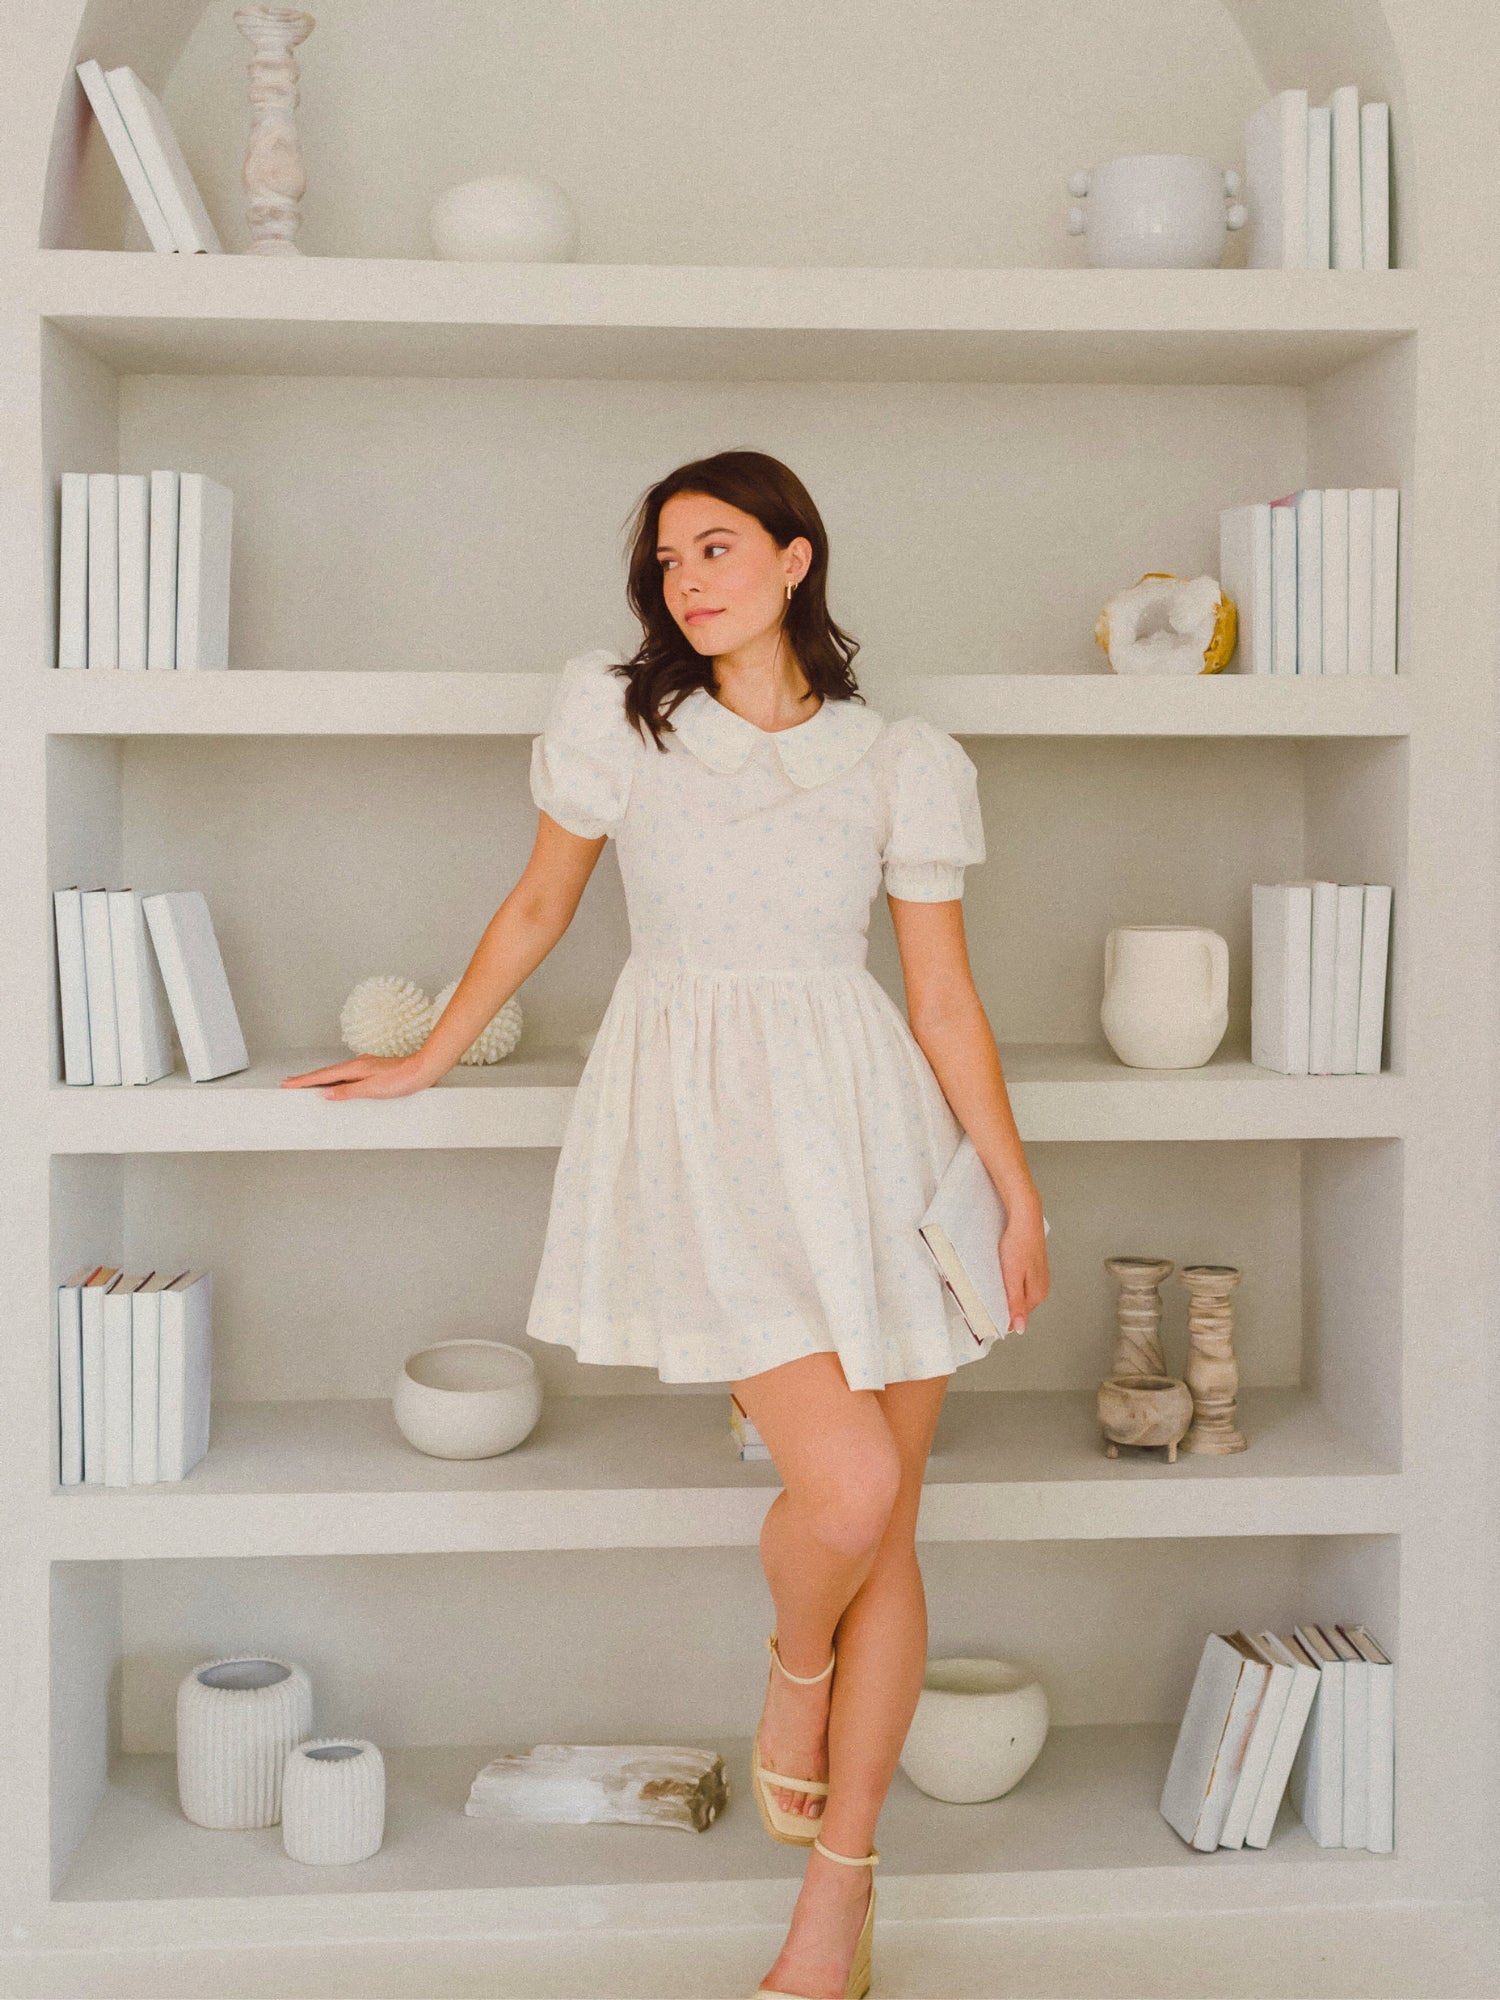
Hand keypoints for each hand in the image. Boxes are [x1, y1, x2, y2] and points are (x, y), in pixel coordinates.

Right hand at [279, 1054, 439, 1099]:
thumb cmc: (402, 1080)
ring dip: (320, 1079)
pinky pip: (346, 1075)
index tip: (287, 1083)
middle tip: (288, 1083)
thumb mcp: (373, 1090)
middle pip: (326, 1073)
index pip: (323, 1076)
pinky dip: (335, 1079)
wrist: (423, 1070)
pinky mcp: (372, 1070)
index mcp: (354, 1068)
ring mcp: (365, 1066)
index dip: (304, 1080)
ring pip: (336, 1073)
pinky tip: (336, 1085)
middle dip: (306, 1078)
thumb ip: (348, 1092)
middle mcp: (357, 1064)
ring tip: (306, 1084)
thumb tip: (327, 1094)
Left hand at [998, 1189, 1049, 1333]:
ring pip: (1018, 1291)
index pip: (1018, 1317)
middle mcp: (1041, 1286)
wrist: (1024, 1216)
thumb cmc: (1019, 1243)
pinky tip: (1001, 1271)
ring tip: (993, 1282)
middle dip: (1004, 1303)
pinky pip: (1018, 1279)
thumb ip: (1016, 1303)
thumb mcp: (1013, 1277)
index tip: (987, 1315)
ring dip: (1005, 1290)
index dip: (1002, 1317)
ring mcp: (1038, 1275)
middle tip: (986, 1296)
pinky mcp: (1032, 1265)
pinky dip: (1008, 1279)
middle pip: (1018, 1305)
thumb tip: (1020, 1327)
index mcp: (1038, 1294)